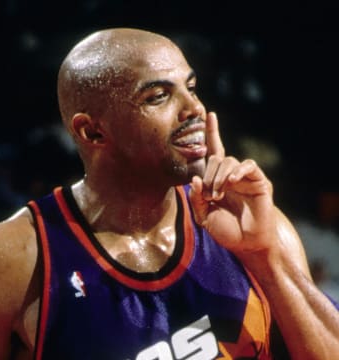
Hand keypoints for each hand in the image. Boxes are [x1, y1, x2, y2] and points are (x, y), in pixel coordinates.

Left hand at [189, 112, 276, 255]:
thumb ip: (196, 198)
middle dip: (209, 175)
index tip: (208, 115)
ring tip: (219, 194)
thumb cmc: (225, 230)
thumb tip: (194, 178)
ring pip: (229, 161)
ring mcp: (244, 177)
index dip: (211, 134)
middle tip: (211, 195)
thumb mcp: (204, 216)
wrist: (247, 244)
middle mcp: (230, 175)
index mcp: (217, 181)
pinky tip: (231, 182)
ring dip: (219, 177)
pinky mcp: (259, 181)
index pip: (213, 153)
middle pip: (216, 158)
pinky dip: (237, 170)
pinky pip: (247, 165)